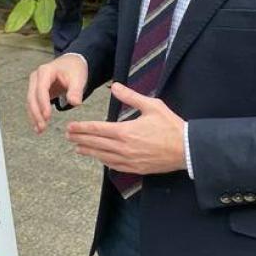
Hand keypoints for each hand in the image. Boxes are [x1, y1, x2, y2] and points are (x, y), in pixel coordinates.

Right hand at [27, 54, 88, 132]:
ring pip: (31, 102)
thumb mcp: (78, 78)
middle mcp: (36, 77)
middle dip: (36, 113)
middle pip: (32, 97)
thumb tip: (75, 103)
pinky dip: (35, 115)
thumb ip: (76, 91)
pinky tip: (38, 126)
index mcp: (45, 71)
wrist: (71, 63)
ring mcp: (35, 84)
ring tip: (39, 130)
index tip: (47, 116)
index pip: (41, 89)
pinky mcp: (36, 91)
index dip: (43, 103)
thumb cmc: (74, 69)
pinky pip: (34, 104)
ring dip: (34, 116)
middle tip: (42, 127)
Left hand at [66, 83, 185, 174]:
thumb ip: (131, 97)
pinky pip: (114, 166)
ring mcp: (129, 160)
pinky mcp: (136, 168)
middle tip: (68, 136)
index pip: (97, 130)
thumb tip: (116, 86)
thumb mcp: (152, 106)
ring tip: (77, 148)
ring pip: (103, 156)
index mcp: (126, 131)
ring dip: (88, 152)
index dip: (82, 128)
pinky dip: (103, 161)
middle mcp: (124, 147)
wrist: (188, 149)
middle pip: (96, 144)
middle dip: (80, 139)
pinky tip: (98, 158)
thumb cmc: (171, 126)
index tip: (70, 127)